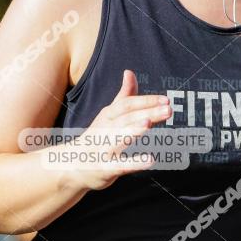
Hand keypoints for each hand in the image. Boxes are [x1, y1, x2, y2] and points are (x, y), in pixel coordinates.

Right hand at [52, 70, 171, 190]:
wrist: (72, 165)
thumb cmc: (98, 137)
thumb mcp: (109, 115)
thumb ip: (123, 96)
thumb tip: (129, 72)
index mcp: (108, 116)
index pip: (126, 104)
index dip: (146, 101)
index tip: (166, 99)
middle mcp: (105, 130)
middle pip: (126, 119)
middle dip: (147, 113)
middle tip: (168, 109)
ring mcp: (104, 149)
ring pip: (118, 139)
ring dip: (132, 131)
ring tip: (148, 124)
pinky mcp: (105, 169)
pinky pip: (120, 165)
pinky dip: (135, 163)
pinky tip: (150, 160)